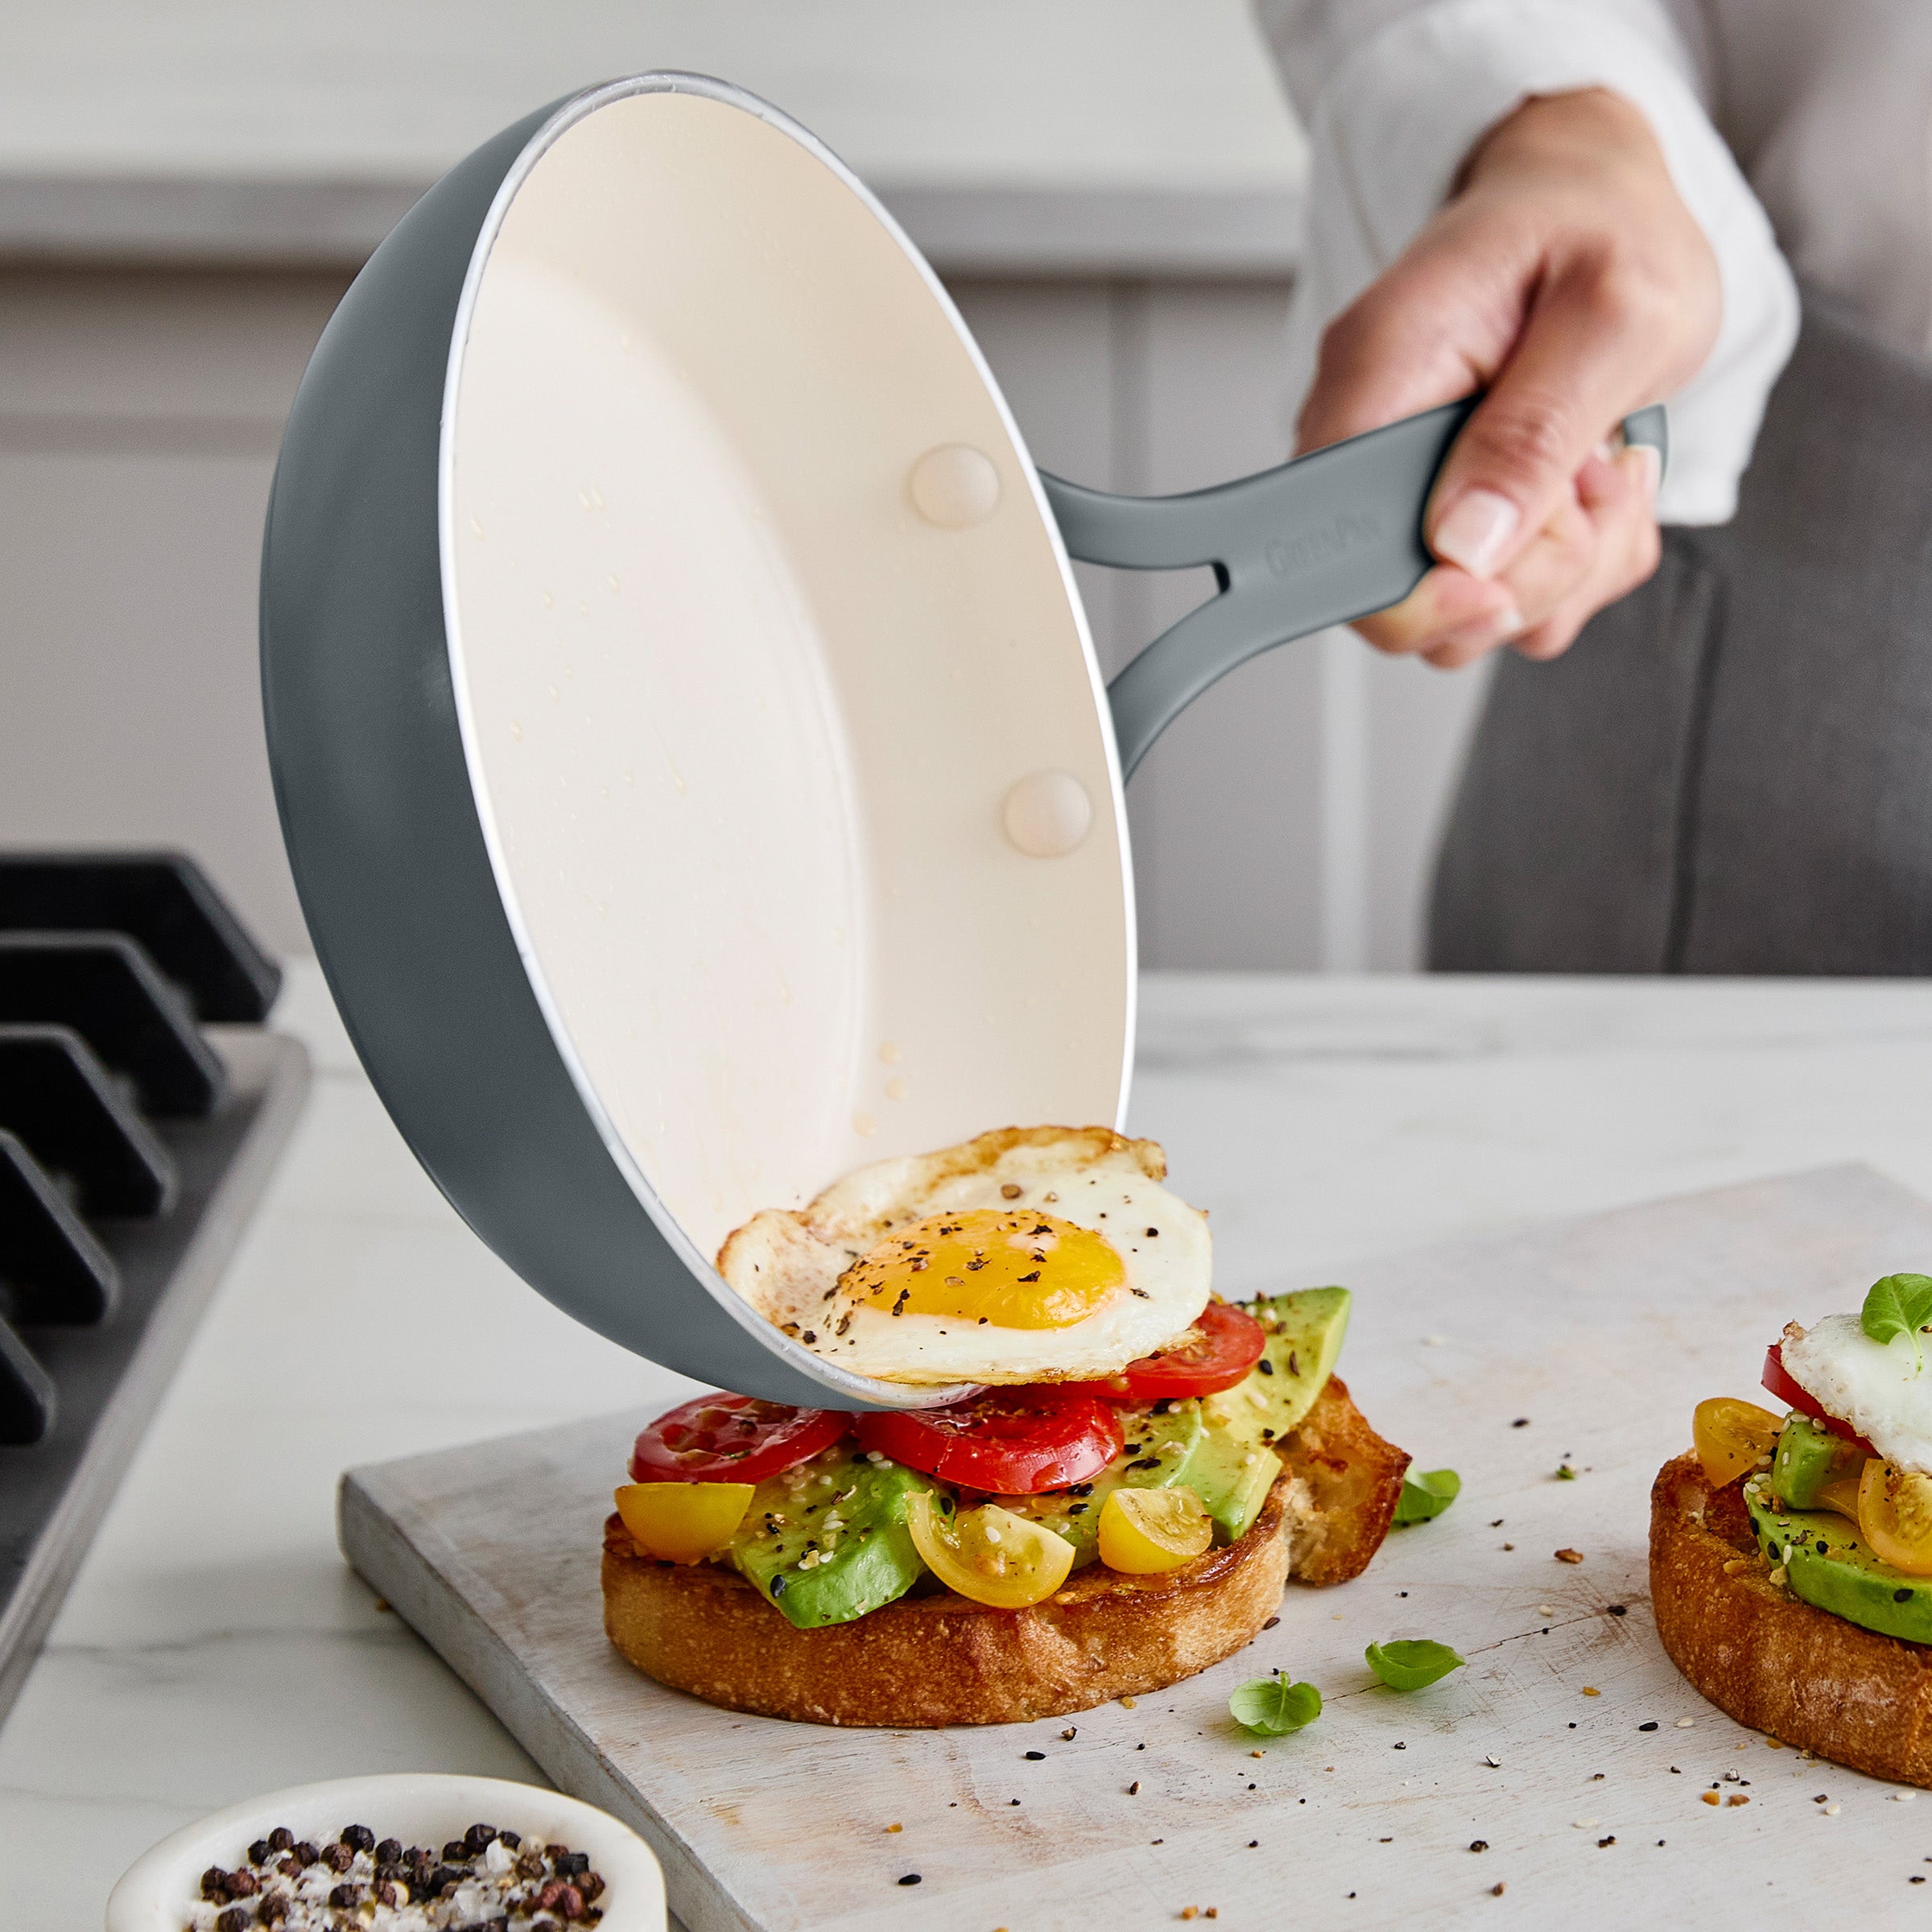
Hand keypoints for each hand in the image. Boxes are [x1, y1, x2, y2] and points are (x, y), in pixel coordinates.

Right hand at [1296, 87, 1719, 667]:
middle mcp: (1372, 437)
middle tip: (1590, 480)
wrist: (1606, 203)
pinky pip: (1514, 599)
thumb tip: (1463, 544)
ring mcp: (1409, 485)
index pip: (1328, 543)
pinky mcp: (1452, 515)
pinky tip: (1594, 484)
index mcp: (1378, 375)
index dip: (1416, 596)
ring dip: (1568, 567)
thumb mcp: (1615, 315)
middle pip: (1408, 603)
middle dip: (1527, 575)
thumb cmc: (1606, 231)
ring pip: (1469, 615)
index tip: (1500, 575)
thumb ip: (1538, 432)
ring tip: (1601, 467)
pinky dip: (1580, 562)